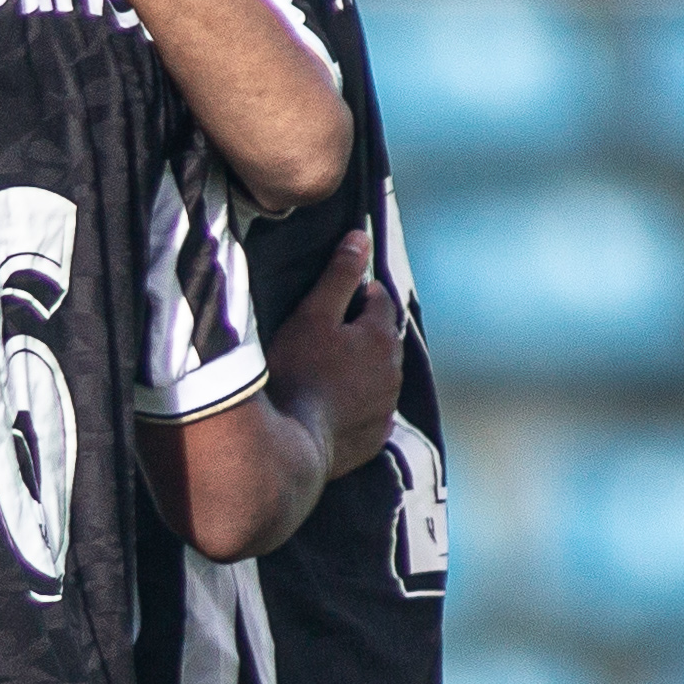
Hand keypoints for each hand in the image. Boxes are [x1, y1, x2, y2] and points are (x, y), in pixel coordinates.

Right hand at [264, 226, 403, 477]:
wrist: (288, 445)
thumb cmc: (296, 373)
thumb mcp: (312, 315)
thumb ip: (339, 276)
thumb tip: (361, 238)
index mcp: (381, 336)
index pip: (378, 299)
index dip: (355, 295)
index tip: (331, 302)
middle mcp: (394, 371)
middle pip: (382, 339)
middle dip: (361, 333)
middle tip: (325, 337)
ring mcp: (387, 407)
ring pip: (379, 376)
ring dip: (361, 369)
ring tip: (326, 373)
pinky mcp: (376, 437)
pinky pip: (372, 411)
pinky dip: (358, 404)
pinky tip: (331, 406)